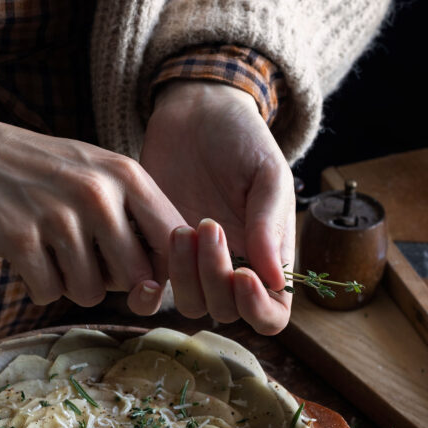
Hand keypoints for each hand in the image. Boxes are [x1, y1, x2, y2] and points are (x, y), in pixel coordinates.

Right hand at [0, 90, 185, 312]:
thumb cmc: (43, 169)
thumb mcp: (100, 172)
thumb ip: (136, 214)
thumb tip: (163, 281)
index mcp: (126, 174)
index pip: (172, 240)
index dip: (161, 266)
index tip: (140, 267)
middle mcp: (98, 194)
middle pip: (135, 278)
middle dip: (113, 282)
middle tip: (86, 260)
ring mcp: (59, 217)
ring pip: (90, 293)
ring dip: (71, 284)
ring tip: (53, 253)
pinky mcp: (20, 239)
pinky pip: (48, 293)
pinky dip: (38, 285)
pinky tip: (28, 257)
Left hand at [139, 81, 294, 333]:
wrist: (196, 113)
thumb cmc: (242, 140)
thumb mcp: (269, 174)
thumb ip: (269, 223)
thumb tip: (273, 277)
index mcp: (269, 259)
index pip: (271, 315)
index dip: (258, 308)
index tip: (243, 275)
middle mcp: (233, 270)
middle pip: (227, 313)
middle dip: (215, 278)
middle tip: (208, 226)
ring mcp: (194, 266)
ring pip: (191, 305)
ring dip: (186, 276)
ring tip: (182, 228)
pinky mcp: (158, 254)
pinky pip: (154, 289)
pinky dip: (154, 278)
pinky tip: (160, 239)